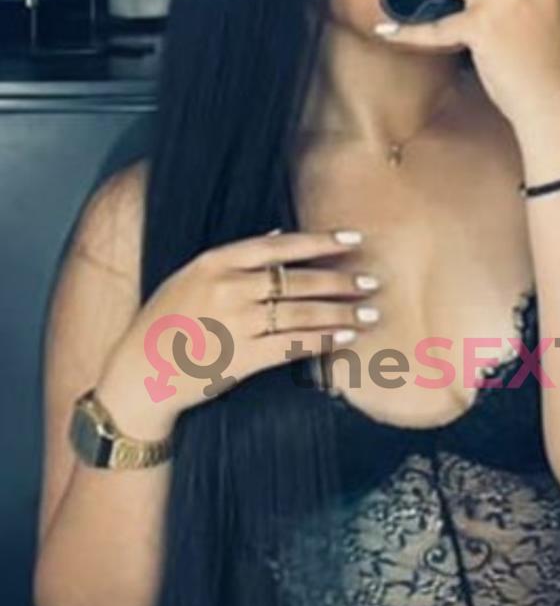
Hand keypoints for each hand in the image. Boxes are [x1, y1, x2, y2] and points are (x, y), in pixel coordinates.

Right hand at [94, 230, 380, 437]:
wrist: (141, 371)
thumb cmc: (165, 322)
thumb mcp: (189, 277)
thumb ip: (232, 258)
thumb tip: (277, 234)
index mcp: (214, 263)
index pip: (279, 246)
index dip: (320, 242)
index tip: (352, 240)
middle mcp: (229, 289)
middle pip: (298, 281)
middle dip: (341, 281)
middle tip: (372, 282)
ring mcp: (237, 325)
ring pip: (302, 314)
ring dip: (341, 313)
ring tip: (369, 314)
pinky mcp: (243, 358)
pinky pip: (293, 346)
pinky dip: (323, 341)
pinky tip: (345, 339)